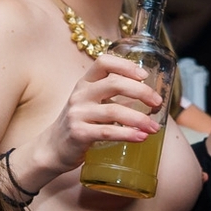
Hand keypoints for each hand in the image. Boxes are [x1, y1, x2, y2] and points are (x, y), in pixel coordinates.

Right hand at [37, 53, 165, 171]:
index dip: (126, 65)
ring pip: (114, 110)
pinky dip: (128, 134)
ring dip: (139, 119)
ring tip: (154, 127)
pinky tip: (141, 137)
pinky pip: (108, 131)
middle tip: (158, 103)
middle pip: (114, 83)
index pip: (104, 62)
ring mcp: (78, 114)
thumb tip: (148, 98)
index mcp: (85, 83)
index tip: (144, 75)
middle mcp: (80, 95)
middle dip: (141, 91)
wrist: (52, 149)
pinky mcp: (79, 133)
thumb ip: (114, 98)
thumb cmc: (79, 124)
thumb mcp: (92, 104)